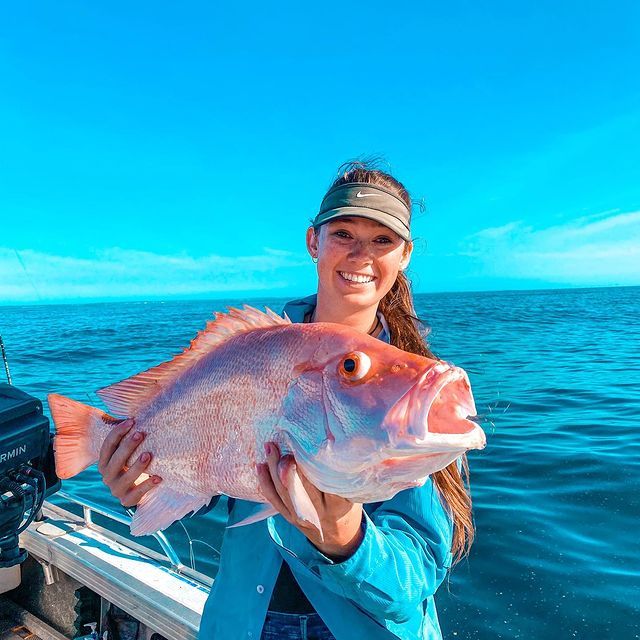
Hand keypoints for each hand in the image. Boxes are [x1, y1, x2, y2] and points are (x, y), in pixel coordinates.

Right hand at [97, 418, 161, 506]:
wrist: (136, 491)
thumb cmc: (132, 464)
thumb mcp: (127, 451)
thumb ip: (127, 435)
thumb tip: (136, 409)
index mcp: (104, 462)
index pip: (108, 445)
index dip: (118, 432)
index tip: (132, 421)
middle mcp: (107, 476)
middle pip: (115, 461)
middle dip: (127, 447)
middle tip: (141, 434)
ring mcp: (116, 490)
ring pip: (125, 478)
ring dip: (137, 466)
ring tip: (148, 454)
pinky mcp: (127, 501)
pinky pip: (137, 494)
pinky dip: (148, 485)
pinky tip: (159, 477)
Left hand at [257, 442, 363, 559]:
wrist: (340, 537)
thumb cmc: (348, 506)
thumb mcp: (353, 493)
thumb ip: (344, 475)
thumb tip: (336, 443)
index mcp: (337, 505)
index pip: (326, 482)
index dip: (316, 463)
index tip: (310, 444)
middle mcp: (317, 512)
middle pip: (301, 486)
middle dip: (291, 464)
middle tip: (285, 442)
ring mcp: (300, 517)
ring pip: (284, 491)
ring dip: (274, 468)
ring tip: (270, 447)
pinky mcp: (288, 518)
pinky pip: (274, 500)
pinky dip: (265, 483)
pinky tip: (260, 466)